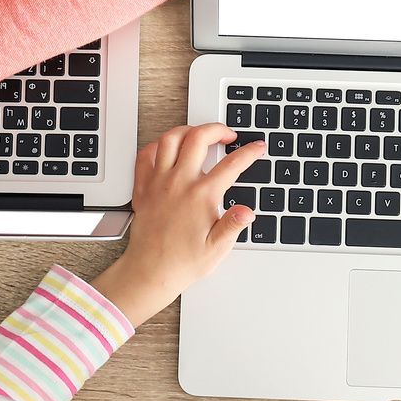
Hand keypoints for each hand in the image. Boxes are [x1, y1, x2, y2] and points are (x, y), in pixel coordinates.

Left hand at [90, 124, 264, 326]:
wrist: (151, 271)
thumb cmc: (183, 261)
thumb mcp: (217, 247)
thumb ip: (233, 225)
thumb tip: (247, 211)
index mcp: (201, 196)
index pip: (231, 164)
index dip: (249, 152)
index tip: (257, 147)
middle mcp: (179, 183)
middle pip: (198, 138)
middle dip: (218, 129)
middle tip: (228, 135)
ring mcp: (158, 183)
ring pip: (170, 139)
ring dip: (188, 131)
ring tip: (200, 135)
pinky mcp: (143, 188)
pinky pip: (146, 155)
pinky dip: (158, 146)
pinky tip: (168, 149)